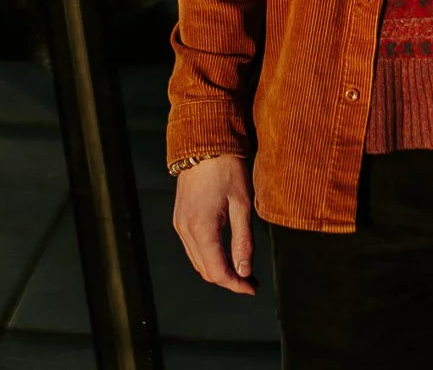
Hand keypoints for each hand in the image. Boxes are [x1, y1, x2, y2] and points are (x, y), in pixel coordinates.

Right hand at [172, 155, 256, 294]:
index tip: (253, 288)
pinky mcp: (179, 218)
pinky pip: (192, 248)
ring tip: (242, 271)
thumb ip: (243, 241)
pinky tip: (225, 254)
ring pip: (198, 261)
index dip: (236, 284)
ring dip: (218, 270)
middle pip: (205, 270)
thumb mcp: (242, 205)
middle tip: (251, 281)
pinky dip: (208, 257)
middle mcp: (185, 229)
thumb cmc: (227, 170)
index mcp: (201, 228)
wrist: (204, 143)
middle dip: (228, 280)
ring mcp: (179, 224)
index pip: (217, 271)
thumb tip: (244, 272)